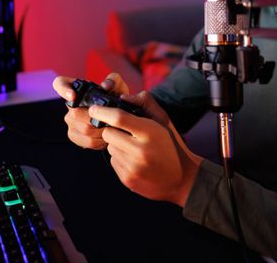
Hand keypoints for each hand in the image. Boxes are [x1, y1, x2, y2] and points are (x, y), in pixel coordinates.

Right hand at [52, 73, 129, 149]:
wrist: (119, 117)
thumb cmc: (116, 97)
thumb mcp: (118, 85)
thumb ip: (113, 80)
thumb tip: (105, 86)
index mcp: (77, 87)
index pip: (60, 83)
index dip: (63, 89)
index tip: (73, 96)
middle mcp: (69, 104)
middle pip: (76, 113)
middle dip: (97, 117)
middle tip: (111, 118)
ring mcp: (70, 120)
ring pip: (85, 129)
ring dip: (102, 129)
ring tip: (112, 126)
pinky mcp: (73, 135)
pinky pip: (87, 141)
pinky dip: (102, 140)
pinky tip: (108, 136)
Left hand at [90, 91, 203, 206]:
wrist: (182, 179)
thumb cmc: (171, 144)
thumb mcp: (164, 120)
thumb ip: (145, 102)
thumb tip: (121, 97)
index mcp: (150, 132)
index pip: (119, 118)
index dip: (103, 111)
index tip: (93, 108)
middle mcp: (140, 151)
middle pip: (109, 133)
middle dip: (113, 129)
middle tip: (126, 132)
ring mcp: (133, 168)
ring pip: (110, 147)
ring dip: (117, 144)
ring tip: (134, 148)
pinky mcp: (128, 179)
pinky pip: (113, 161)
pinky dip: (120, 158)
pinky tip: (135, 160)